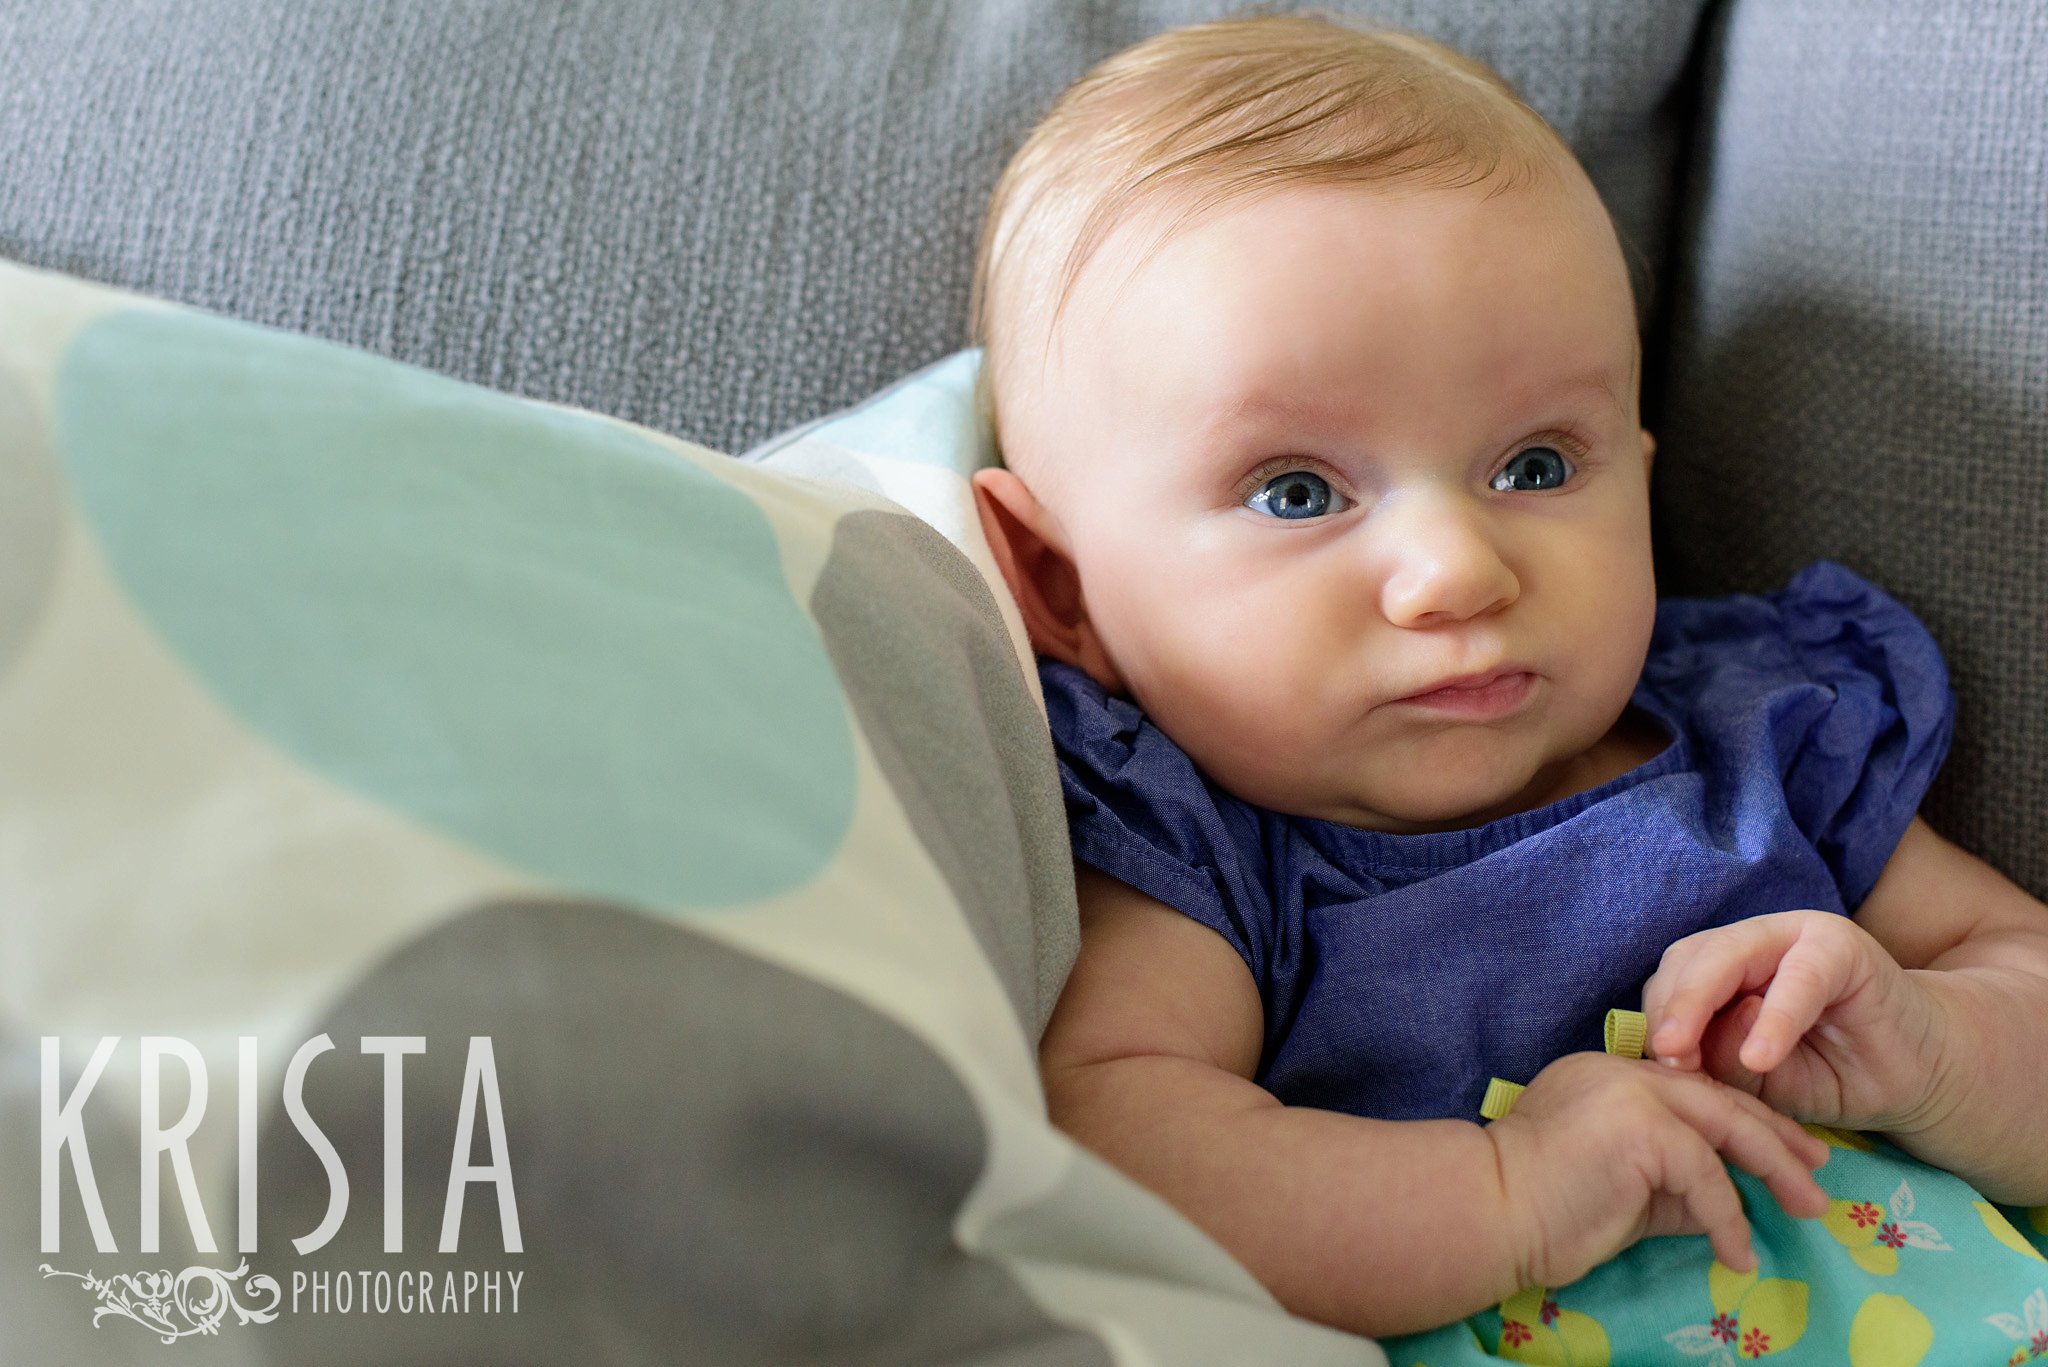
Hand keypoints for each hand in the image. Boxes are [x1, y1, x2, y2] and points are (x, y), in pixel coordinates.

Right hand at [1486, 1052, 1829, 1288]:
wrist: (1491, 1212)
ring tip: (1807, 1208)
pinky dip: (1729, 1219)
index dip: (1745, 1121)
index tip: (1787, 1151)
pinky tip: (1738, 1253)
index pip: (1694, 1092)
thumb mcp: (1622, 1194)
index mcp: (1614, 1077)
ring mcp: (1633, 1092)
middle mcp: (1625, 1072)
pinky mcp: (1641, 1127)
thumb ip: (1671, 1189)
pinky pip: (1706, 1176)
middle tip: (1819, 1170)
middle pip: (1720, 1099)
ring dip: (1773, 1172)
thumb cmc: (1542, 1209)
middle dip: (1778, 1137)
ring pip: (1725, 1126)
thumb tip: (1724, 1211)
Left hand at [1642, 910, 1949, 1131]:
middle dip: (1671, 1008)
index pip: (1672, 980)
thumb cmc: (1828, 1075)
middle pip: (1691, 960)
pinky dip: (1776, 1018)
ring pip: (1730, 956)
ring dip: (1705, 1005)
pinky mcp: (1842, 946)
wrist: (1917, 1077)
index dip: (1657, 1018)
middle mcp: (1753, 940)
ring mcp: (1796, 934)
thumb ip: (1718, 1061)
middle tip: (1663, 1055)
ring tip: (1692, 1057)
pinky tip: (1761, 1057)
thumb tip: (1683, 1047)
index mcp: (1723, 966)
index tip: (1650, 1062)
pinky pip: (1799, 978)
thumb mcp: (1758, 1080)